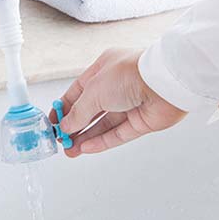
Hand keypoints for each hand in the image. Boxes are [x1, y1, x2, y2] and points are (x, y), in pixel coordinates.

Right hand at [50, 48, 185, 156]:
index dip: (65, 107)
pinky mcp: (142, 121)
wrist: (165, 82)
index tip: (53, 122)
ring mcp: (130, 104)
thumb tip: (66, 126)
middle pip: (91, 109)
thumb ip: (78, 112)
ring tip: (70, 150)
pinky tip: (86, 148)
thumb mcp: (94, 91)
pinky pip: (118, 134)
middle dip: (74, 125)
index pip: (79, 90)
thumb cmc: (130, 74)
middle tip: (61, 140)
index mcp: (104, 69)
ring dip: (85, 137)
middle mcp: (117, 85)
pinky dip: (102, 141)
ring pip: (103, 124)